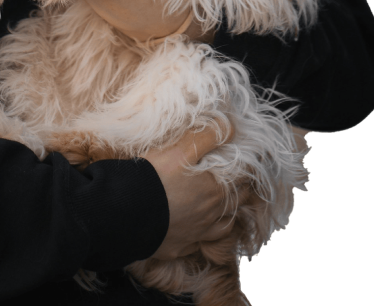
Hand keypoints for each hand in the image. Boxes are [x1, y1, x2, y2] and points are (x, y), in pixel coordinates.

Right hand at [144, 121, 237, 259]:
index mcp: (215, 191)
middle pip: (236, 205)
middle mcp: (210, 216)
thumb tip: (230, 126)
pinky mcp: (177, 247)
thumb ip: (208, 135)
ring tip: (221, 209)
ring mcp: (195, 235)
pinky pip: (195, 244)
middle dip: (240, 194)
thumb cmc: (156, 178)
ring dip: (224, 218)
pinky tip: (193, 230)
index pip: (244, 182)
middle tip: (237, 184)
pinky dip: (198, 237)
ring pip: (221, 228)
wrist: (127, 211)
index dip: (246, 173)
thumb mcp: (182, 148)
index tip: (245, 166)